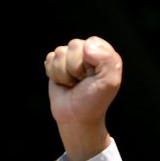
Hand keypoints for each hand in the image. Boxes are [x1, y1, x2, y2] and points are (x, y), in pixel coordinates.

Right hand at [45, 36, 121, 160]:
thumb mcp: (110, 81)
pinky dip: (54, 74)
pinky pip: (49, 59)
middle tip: (81, 81)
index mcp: (102, 53)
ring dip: (64, 74)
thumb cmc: (93, 101)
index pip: (91, 42)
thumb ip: (107, 59)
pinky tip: (63, 83)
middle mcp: (86, 52)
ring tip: (72, 84)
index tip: (92, 76)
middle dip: (75, 68)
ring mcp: (70, 58)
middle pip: (73, 46)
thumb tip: (86, 46)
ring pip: (59, 53)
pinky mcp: (55, 65)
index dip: (88, 60)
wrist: (76, 118)